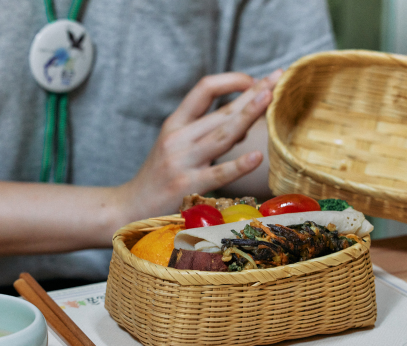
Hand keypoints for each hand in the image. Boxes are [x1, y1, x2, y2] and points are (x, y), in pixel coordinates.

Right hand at [122, 69, 282, 217]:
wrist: (129, 207)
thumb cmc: (159, 177)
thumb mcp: (176, 146)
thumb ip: (206, 133)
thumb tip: (244, 123)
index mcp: (175, 123)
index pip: (204, 89)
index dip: (230, 81)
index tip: (254, 81)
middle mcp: (178, 138)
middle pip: (221, 111)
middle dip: (252, 93)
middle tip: (277, 78)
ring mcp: (182, 162)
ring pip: (222, 135)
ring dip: (249, 115)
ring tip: (270, 98)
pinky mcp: (187, 187)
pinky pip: (218, 174)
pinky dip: (238, 165)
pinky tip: (257, 156)